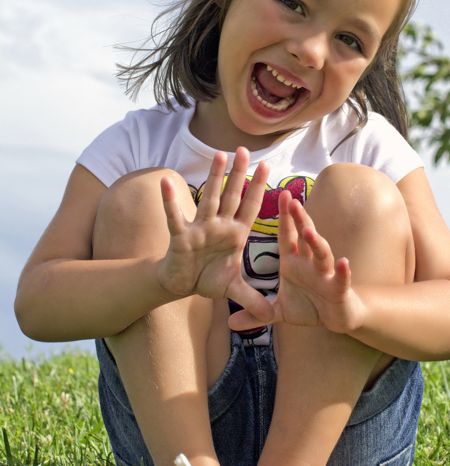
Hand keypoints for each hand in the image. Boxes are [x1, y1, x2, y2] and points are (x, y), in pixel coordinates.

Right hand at [158, 148, 273, 322]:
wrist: (180, 286)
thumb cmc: (206, 279)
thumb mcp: (232, 289)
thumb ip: (252, 299)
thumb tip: (269, 316)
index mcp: (234, 234)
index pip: (249, 207)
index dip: (259, 188)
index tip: (267, 165)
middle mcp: (219, 226)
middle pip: (231, 195)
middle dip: (238, 174)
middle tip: (244, 149)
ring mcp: (200, 229)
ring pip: (208, 199)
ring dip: (213, 178)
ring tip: (218, 154)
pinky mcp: (181, 237)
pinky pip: (175, 217)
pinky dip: (170, 201)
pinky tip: (165, 181)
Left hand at [228, 190, 363, 332]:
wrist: (336, 319)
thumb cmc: (309, 307)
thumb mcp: (279, 312)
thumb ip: (256, 314)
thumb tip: (230, 323)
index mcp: (294, 262)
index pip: (287, 235)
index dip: (284, 217)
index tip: (280, 195)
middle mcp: (310, 263)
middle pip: (305, 237)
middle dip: (299, 219)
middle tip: (292, 201)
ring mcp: (325, 274)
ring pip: (322, 254)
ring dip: (316, 242)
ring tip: (308, 231)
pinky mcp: (338, 289)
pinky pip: (340, 279)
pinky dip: (342, 271)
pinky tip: (343, 262)